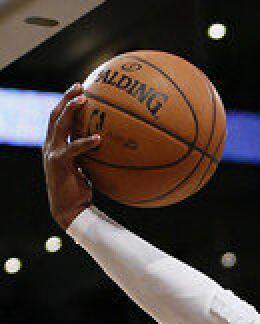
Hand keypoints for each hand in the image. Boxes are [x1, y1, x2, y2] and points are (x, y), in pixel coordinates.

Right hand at [43, 83, 101, 228]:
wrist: (70, 209)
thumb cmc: (82, 190)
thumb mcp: (89, 168)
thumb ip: (95, 155)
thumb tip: (117, 146)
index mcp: (56, 144)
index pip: (59, 118)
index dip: (66, 101)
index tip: (80, 89)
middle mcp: (51, 145)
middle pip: (55, 114)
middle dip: (66, 98)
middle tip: (80, 86)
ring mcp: (52, 153)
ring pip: (59, 125)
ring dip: (69, 110)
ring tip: (83, 100)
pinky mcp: (58, 163)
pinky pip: (73, 149)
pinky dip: (85, 143)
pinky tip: (98, 138)